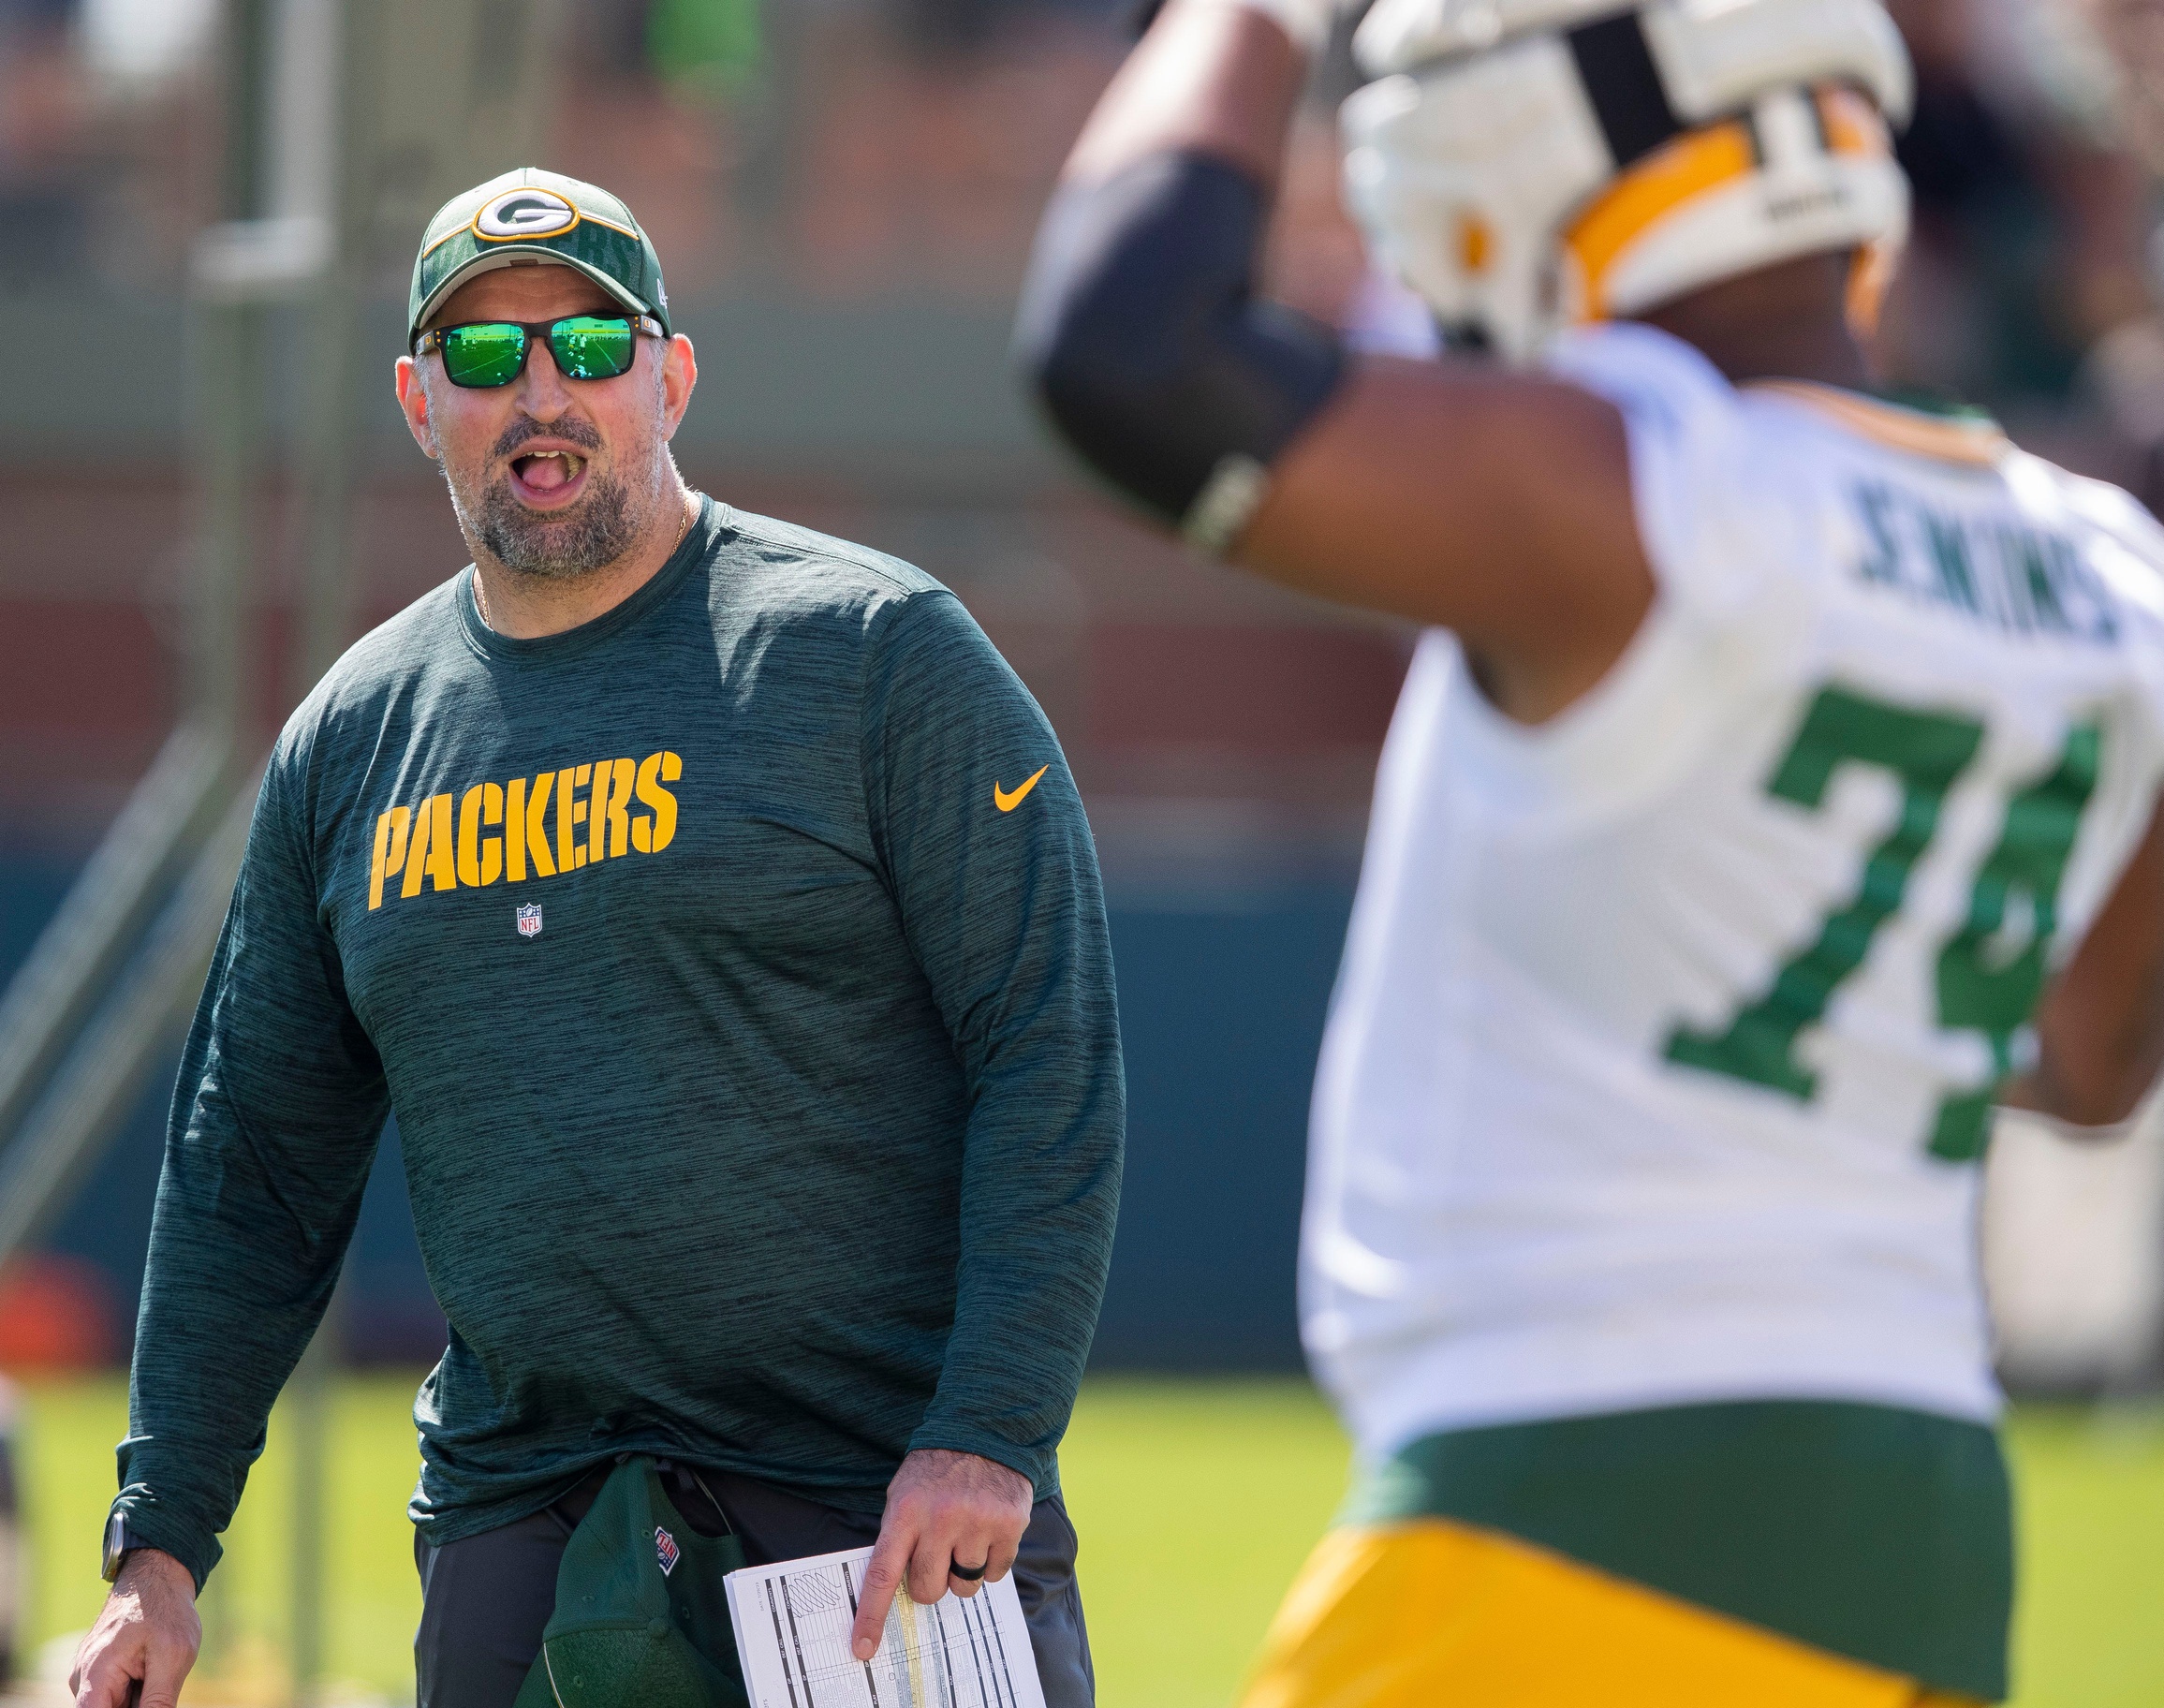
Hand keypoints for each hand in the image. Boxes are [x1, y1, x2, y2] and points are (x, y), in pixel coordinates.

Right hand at [70, 1548, 200, 1707]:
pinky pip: (118, 1696)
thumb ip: (159, 1700)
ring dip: (140, 1697)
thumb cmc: (165, 1609)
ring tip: (156, 1667)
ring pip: (117, 1705)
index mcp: (95, 1674)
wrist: (157, 1575)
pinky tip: (153, 1669)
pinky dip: (139, 1692)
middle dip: (137, 1702)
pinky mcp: (101, 1675)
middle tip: (156, 1676)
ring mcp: (91, 1677)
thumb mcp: (174, 1655)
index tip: (142, 1698)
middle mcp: (84, 1679)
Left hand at [848, 1449, 1033, 1660]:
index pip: (883, 1573)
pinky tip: (987, 1532)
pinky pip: (995, 1575)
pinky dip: (991, 1562)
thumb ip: (897, 1538)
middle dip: (931, 1581)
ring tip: (966, 1536)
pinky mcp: (1009, 1526)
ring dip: (963, 1571)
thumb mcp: (902, 1494)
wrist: (986, 1433)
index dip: (871, 1615)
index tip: (863, 1649)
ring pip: (964, 1586)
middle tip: (938, 1554)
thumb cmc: (936, 1471)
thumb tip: (892, 1592)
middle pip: (928, 1589)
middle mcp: (941, 1519)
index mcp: (906, 1512)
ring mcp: (977, 1524)